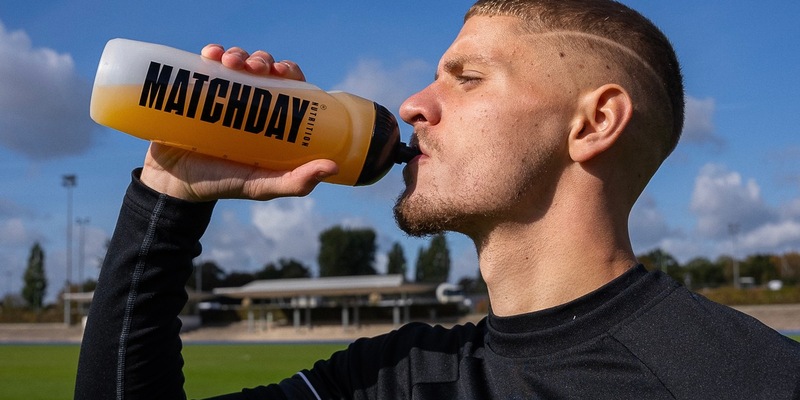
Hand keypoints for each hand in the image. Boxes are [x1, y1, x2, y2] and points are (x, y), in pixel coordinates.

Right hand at [139, 45, 337, 201]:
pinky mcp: (196, 89)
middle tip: (256, 67)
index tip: (282, 71)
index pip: (289, 85)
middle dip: (262, 60)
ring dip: (239, 53)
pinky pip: (206, 62)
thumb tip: (332, 167)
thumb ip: (295, 182)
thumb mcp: (261, 186)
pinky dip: (212, 52)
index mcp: (271, 119)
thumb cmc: (223, 184)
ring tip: (231, 62)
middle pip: (263, 68)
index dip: (290, 71)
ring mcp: (222, 93)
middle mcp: (250, 102)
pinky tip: (211, 54)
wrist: (173, 182)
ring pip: (237, 61)